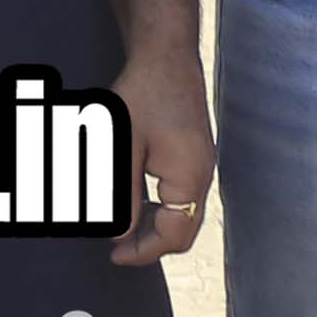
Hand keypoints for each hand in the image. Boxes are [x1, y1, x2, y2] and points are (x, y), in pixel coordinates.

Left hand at [106, 40, 213, 265]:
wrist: (166, 59)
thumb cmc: (143, 97)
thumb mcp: (123, 148)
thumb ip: (122, 195)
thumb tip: (120, 235)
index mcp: (189, 178)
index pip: (173, 236)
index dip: (142, 253)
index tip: (113, 257)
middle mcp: (202, 177)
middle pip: (183, 231)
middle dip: (151, 244)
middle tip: (116, 248)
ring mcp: (201, 167)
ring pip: (183, 216)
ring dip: (154, 227)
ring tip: (123, 227)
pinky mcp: (193, 157)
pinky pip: (181, 198)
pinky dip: (159, 209)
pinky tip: (136, 202)